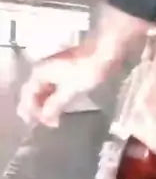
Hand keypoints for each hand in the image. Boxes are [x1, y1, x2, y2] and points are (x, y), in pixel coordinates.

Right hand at [18, 6, 148, 127]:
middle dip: (38, 110)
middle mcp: (42, 69)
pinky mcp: (64, 69)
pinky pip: (53, 86)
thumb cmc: (85, 71)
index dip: (32, 114)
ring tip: (54, 118)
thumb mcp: (69, 92)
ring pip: (43, 89)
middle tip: (47, 124)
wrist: (104, 52)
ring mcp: (53, 68)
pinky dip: (54, 97)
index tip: (41, 126)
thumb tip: (45, 117)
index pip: (27, 97)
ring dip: (46, 104)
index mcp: (39, 73)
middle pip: (33, 93)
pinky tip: (61, 106)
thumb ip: (54, 106)